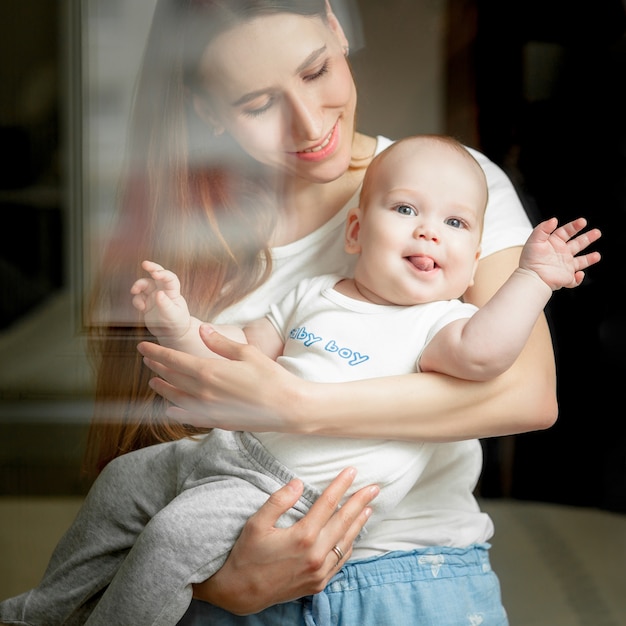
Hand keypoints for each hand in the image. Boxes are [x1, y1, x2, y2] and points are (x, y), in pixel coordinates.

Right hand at [130, 260, 190, 339]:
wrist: (172, 334)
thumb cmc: (177, 324)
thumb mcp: (173, 315)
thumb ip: (166, 305)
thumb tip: (159, 294)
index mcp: (173, 292)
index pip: (169, 278)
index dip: (163, 273)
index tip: (155, 273)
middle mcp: (163, 291)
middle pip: (157, 274)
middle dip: (151, 267)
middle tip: (144, 264)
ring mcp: (154, 296)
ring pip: (144, 284)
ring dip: (138, 285)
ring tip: (134, 291)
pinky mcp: (146, 303)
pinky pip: (138, 298)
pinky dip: (137, 300)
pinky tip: (141, 308)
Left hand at [137, 324, 306, 430]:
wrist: (287, 407)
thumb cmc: (271, 377)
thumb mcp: (247, 353)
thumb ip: (220, 343)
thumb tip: (202, 329)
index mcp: (209, 371)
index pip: (174, 359)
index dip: (156, 352)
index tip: (143, 346)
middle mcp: (203, 392)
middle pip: (172, 377)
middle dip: (157, 366)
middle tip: (147, 359)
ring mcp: (208, 409)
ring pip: (176, 398)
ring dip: (163, 388)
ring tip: (153, 381)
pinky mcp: (217, 421)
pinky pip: (189, 416)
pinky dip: (176, 411)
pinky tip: (171, 409)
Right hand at [191, 467, 378, 614]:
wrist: (241, 593)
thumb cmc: (247, 555)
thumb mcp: (257, 523)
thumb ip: (279, 501)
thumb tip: (299, 483)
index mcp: (302, 537)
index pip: (328, 504)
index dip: (341, 486)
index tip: (352, 472)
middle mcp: (316, 555)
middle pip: (344, 522)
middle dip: (360, 502)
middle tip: (374, 488)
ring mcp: (319, 572)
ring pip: (346, 542)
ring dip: (359, 523)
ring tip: (369, 508)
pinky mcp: (318, 583)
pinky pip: (340, 561)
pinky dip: (349, 545)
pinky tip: (352, 535)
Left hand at [520, 217, 600, 289]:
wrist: (531, 278)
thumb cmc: (529, 261)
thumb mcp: (534, 241)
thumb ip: (543, 229)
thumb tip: (553, 220)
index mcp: (553, 243)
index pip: (566, 232)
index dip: (575, 226)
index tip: (582, 221)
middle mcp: (561, 254)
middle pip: (577, 244)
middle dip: (587, 238)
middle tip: (597, 232)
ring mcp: (564, 266)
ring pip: (580, 261)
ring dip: (589, 258)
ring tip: (597, 255)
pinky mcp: (565, 278)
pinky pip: (575, 279)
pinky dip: (579, 278)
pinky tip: (579, 274)